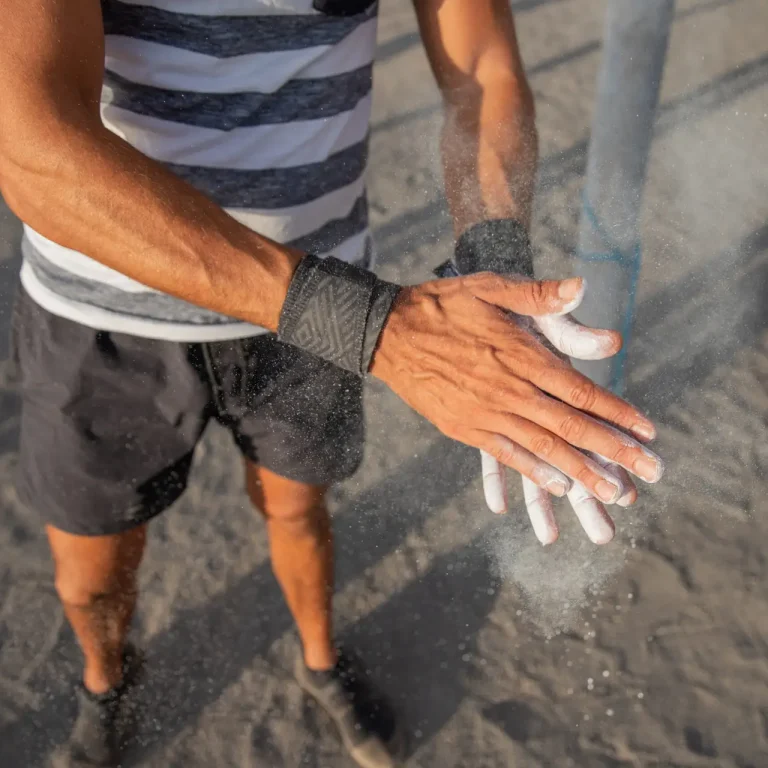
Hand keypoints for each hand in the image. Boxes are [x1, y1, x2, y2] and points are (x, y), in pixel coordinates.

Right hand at [370, 273, 662, 513]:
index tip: (648, 433)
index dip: (618, 413)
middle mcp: (509, 390)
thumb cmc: (444, 306)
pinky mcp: (465, 428)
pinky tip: (559, 487)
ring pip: (544, 448)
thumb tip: (582, 287)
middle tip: (651, 474)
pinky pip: (506, 456)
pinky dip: (535, 472)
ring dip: (583, 472)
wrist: (389, 333)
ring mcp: (486, 414)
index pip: (581, 391)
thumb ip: (539, 295)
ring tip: (614, 494)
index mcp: (521, 356)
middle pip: (571, 427)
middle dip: (615, 453)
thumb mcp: (491, 287)